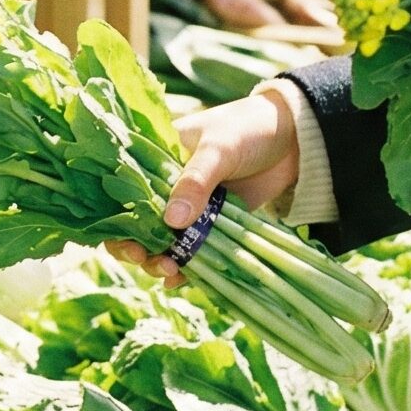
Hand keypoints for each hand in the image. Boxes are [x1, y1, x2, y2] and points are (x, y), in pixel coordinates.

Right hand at [108, 87, 299, 283]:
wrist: (295, 140)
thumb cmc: (249, 129)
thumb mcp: (219, 149)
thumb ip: (195, 182)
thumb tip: (171, 222)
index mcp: (156, 158)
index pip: (122, 189)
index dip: (115, 216)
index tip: (123, 237)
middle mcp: (166, 186)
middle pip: (137, 222)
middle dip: (135, 246)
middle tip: (145, 259)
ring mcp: (190, 208)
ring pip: (162, 241)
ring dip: (160, 260)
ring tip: (170, 270)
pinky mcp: (213, 225)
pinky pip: (193, 251)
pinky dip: (185, 268)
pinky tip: (180, 280)